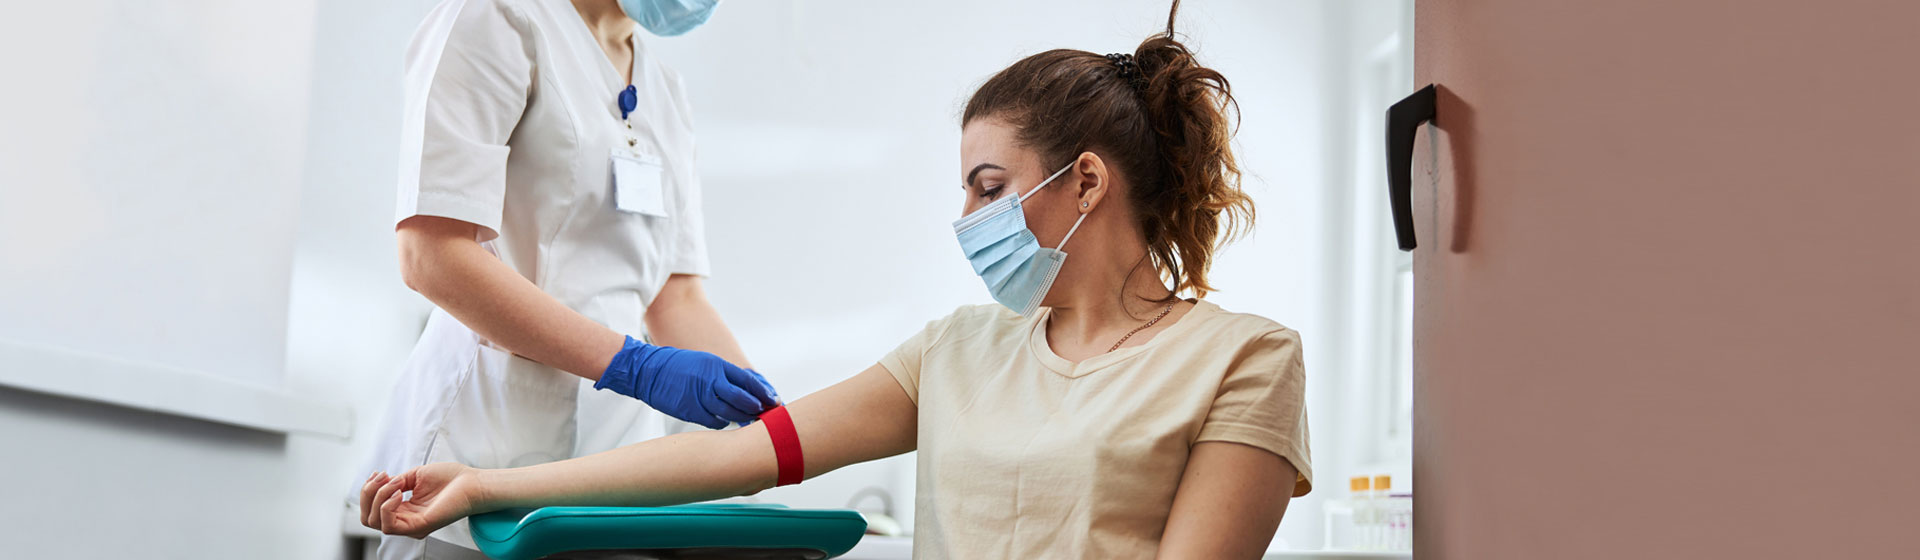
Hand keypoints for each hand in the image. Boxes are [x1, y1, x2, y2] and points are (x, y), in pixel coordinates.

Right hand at [359, 463, 481, 538]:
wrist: (472, 482)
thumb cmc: (450, 479)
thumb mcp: (415, 476)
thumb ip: (395, 482)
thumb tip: (381, 484)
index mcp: (404, 510)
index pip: (371, 509)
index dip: (368, 490)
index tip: (379, 472)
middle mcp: (405, 520)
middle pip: (367, 518)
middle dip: (368, 493)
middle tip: (384, 476)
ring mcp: (411, 525)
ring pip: (374, 522)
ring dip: (378, 497)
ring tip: (396, 483)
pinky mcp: (418, 527)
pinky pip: (388, 526)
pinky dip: (387, 506)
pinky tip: (399, 492)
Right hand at [595, 336, 781, 428]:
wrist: (648, 371)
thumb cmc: (679, 366)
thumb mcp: (705, 362)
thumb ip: (725, 376)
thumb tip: (747, 389)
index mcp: (716, 366)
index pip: (747, 381)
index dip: (762, 393)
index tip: (774, 401)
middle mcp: (710, 381)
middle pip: (742, 399)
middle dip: (757, 408)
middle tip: (765, 415)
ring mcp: (700, 397)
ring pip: (730, 413)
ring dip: (742, 419)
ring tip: (750, 421)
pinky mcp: (690, 411)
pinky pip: (714, 422)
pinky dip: (722, 424)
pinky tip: (725, 423)